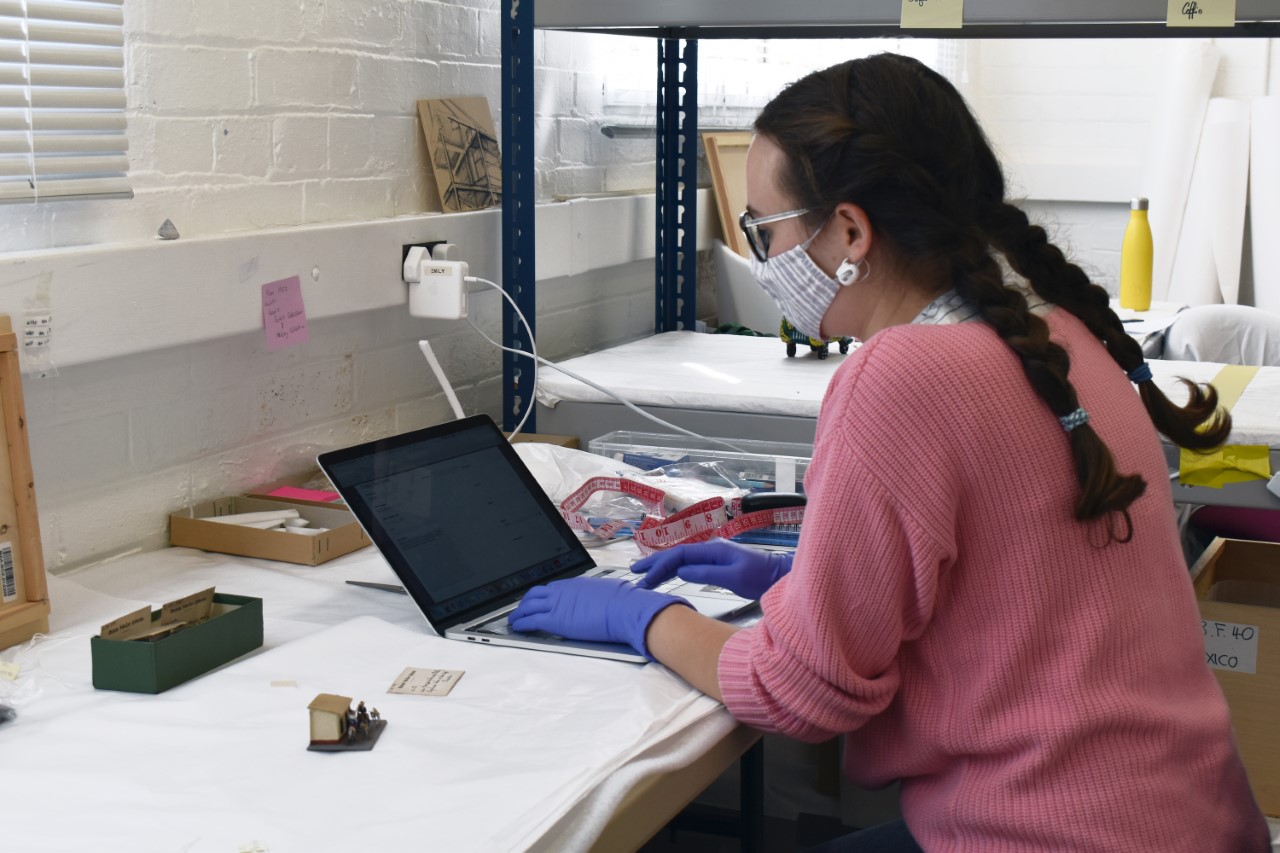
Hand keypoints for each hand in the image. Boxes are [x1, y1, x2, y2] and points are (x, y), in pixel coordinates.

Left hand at [510, 577, 689, 658]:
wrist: (624, 608)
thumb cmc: (623, 601)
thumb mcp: (609, 590)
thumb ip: (599, 594)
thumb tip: (605, 596)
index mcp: (575, 583)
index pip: (552, 588)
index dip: (542, 595)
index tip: (539, 600)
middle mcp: (563, 591)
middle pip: (536, 594)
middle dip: (526, 601)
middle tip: (521, 608)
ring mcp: (557, 604)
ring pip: (529, 606)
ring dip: (519, 613)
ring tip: (514, 620)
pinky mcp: (555, 620)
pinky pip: (531, 621)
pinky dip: (521, 623)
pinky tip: (517, 627)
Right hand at [633, 538, 791, 599]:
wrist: (779, 576)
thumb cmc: (761, 576)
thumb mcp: (735, 576)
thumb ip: (707, 573)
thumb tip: (681, 571)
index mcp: (712, 550)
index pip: (678, 556)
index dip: (660, 566)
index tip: (646, 580)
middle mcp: (710, 550)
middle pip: (675, 555)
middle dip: (654, 564)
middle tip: (634, 573)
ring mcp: (713, 557)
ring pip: (680, 560)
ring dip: (661, 568)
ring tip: (644, 576)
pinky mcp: (716, 565)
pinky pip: (688, 566)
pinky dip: (674, 571)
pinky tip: (666, 576)